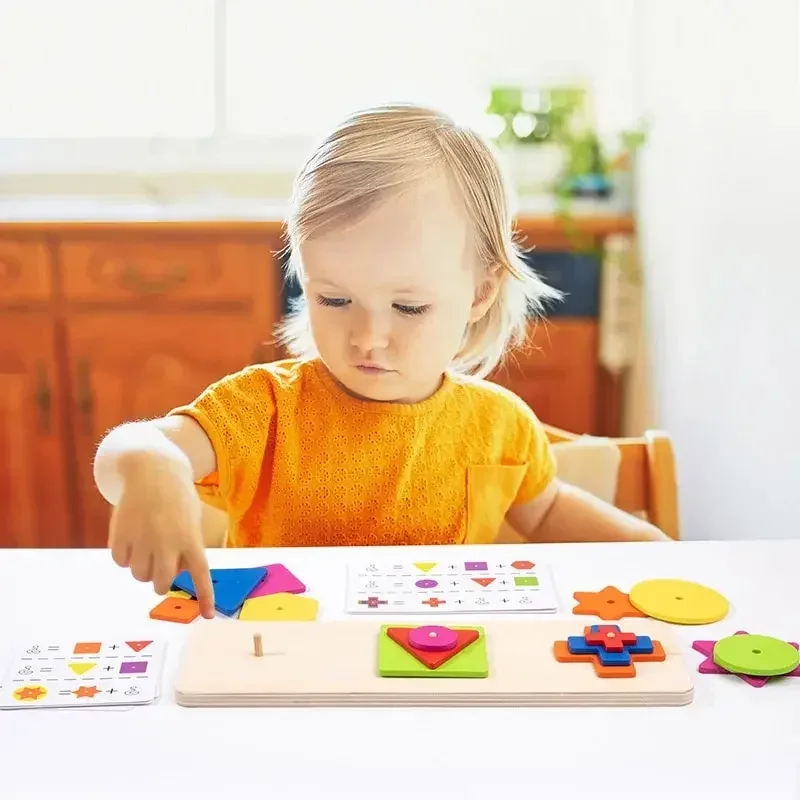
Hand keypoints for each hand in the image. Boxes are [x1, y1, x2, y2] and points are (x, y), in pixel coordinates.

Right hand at [108, 454, 215, 617]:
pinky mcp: (120, 535)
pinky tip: (132, 535)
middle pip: (162, 583)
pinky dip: (125, 555)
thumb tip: (175, 575)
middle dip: (162, 580)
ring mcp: (142, 539)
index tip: (207, 615)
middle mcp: (167, 542)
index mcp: (190, 537)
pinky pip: (120, 562)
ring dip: (143, 566)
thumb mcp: (191, 520)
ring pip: (140, 575)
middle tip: (162, 566)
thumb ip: (187, 548)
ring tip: (147, 542)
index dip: (204, 596)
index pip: (199, 574)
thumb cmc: (177, 499)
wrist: (152, 470)